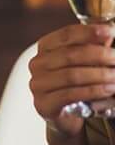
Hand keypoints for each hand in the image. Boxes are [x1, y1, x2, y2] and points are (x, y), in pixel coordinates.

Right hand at [29, 23, 114, 138]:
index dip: (89, 32)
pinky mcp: (43, 104)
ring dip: (100, 76)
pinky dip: (93, 91)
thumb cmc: (77, 82)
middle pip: (70, 55)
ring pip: (71, 76)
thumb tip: (109, 33)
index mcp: (46, 47)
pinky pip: (69, 95)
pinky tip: (109, 90)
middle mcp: (38, 64)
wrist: (66, 113)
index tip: (110, 32)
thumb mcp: (85, 62)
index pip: (66, 35)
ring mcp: (38, 84)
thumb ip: (95, 47)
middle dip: (100, 56)